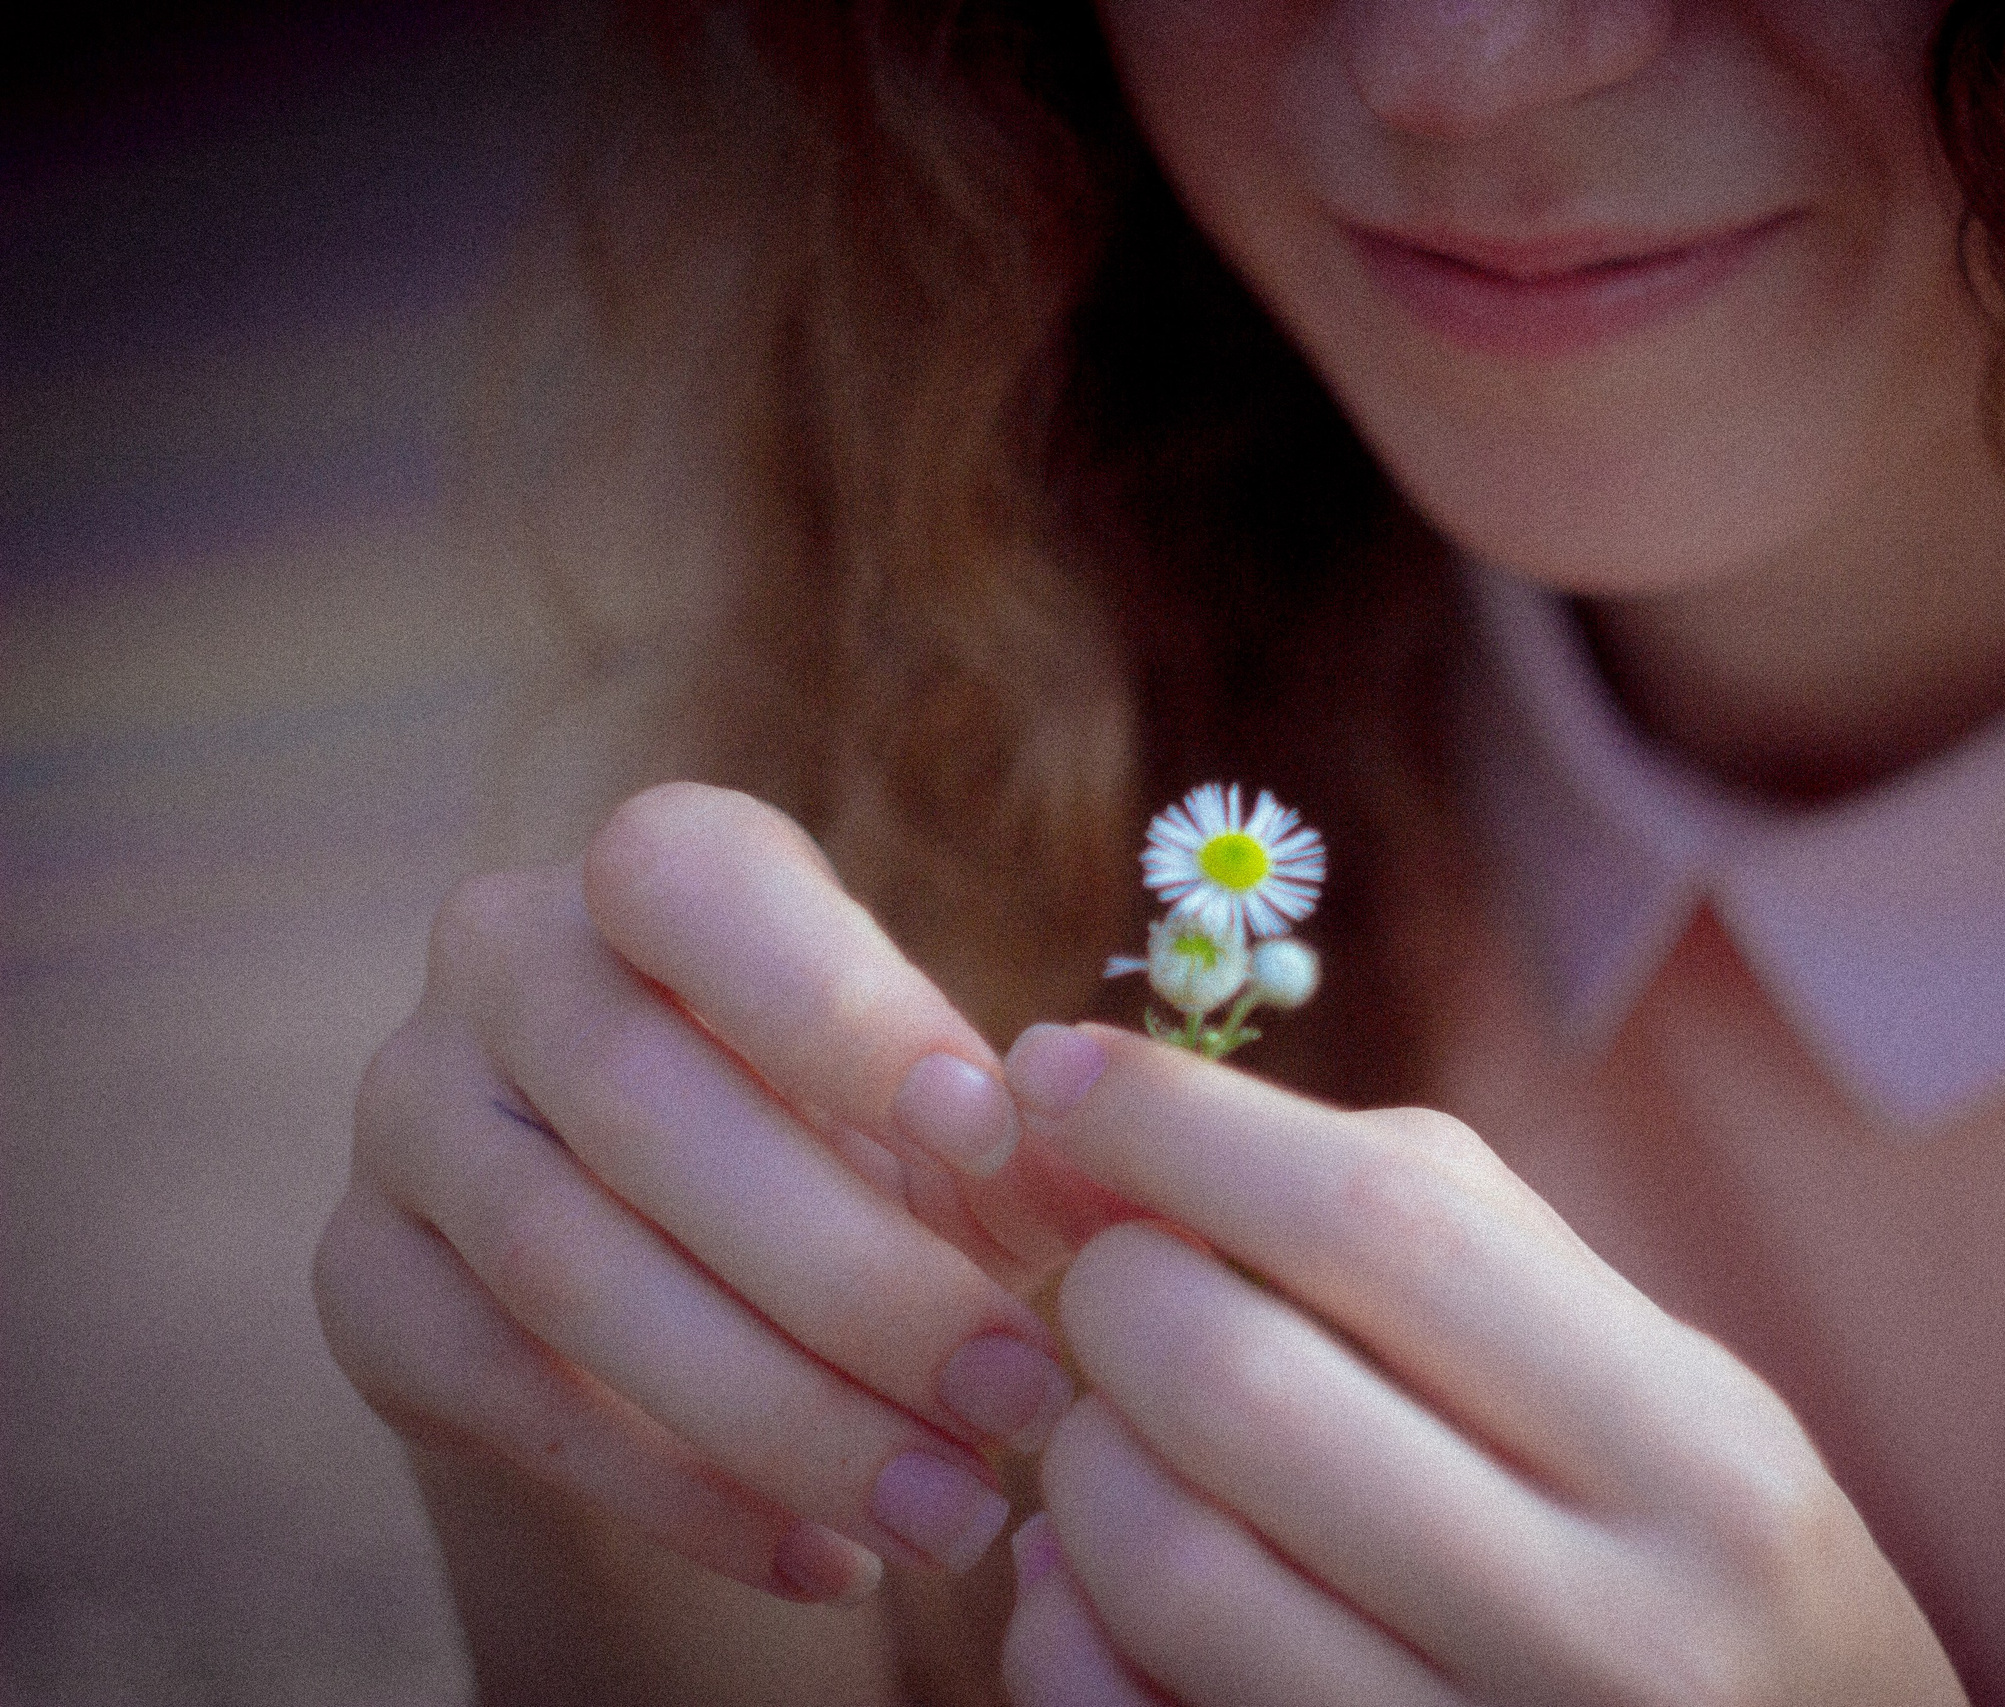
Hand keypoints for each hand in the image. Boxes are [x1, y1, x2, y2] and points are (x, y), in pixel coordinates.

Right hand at [313, 784, 1129, 1602]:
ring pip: (566, 1269)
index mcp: (652, 868)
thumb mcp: (946, 1110)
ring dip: (779, 1412)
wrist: (673, 1227)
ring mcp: (410, 1117)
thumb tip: (1120, 1195)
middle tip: (1020, 1397)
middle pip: (645, 1108)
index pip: (694, 886)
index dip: (836, 1007)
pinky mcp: (365, 1280)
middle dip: (854, 1276)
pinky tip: (827, 1557)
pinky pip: (507, 1397)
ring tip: (951, 1513)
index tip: (988, 1136)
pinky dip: (681, 1494)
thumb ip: (1029, 1142)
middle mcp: (500, 959)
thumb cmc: (849, 1128)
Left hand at [994, 1024, 1968, 1705]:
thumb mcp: (1656, 1391)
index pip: (1388, 1227)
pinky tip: (1097, 1585)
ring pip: (1163, 1563)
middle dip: (1115, 1292)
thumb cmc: (1698, 1568)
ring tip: (1119, 1431)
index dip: (1185, 1127)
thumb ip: (1436, 1239)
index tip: (1065, 1073)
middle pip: (1241, 1385)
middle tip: (1111, 1278)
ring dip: (1083, 1458)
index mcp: (1698, 1461)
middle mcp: (1614, 1639)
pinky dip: (1061, 1628)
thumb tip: (1135, 1130)